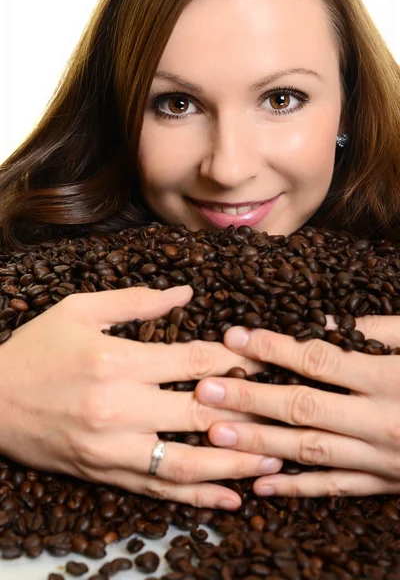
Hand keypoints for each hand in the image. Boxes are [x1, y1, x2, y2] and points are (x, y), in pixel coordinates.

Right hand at [0, 285, 280, 509]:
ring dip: (236, 462)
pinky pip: (160, 490)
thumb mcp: (79, 310)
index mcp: (117, 361)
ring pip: (188, 462)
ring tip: (275, 458)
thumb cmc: (36, 350)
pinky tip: (230, 498)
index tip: (266, 356)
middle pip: (201, 412)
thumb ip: (136, 301)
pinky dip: (198, 497)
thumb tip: (186, 292)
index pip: (195, 359)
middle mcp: (120, 409)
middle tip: (287, 408)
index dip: (237, 358)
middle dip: (250, 409)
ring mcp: (114, 449)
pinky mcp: (106, 474)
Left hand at [195, 316, 399, 497]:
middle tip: (205, 391)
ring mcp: (382, 457)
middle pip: (303, 408)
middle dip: (251, 399)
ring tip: (217, 434)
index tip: (235, 336)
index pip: (319, 361)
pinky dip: (298, 490)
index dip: (274, 348)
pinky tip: (262, 488)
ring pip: (311, 452)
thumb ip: (377, 330)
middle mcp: (381, 420)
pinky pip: (337, 489)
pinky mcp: (387, 482)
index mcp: (391, 379)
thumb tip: (324, 322)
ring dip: (261, 444)